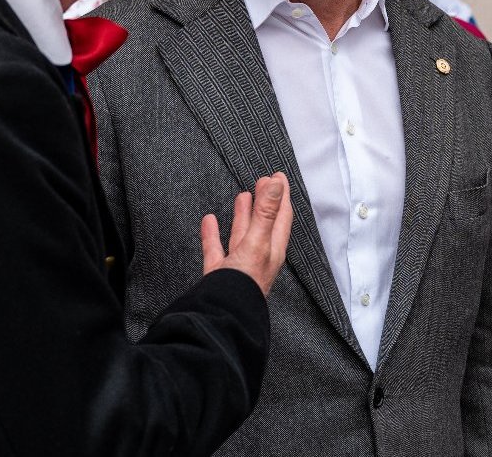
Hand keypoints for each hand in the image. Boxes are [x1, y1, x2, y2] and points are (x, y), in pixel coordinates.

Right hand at [200, 173, 291, 295]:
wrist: (222, 314)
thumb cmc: (245, 282)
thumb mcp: (258, 241)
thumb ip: (266, 212)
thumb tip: (277, 184)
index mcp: (273, 248)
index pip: (281, 215)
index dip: (281, 195)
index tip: (278, 176)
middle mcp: (258, 256)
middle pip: (264, 222)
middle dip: (265, 201)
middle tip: (263, 181)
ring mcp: (238, 265)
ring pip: (243, 234)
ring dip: (244, 214)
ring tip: (243, 196)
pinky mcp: (219, 272)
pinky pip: (217, 248)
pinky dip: (214, 234)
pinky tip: (210, 221)